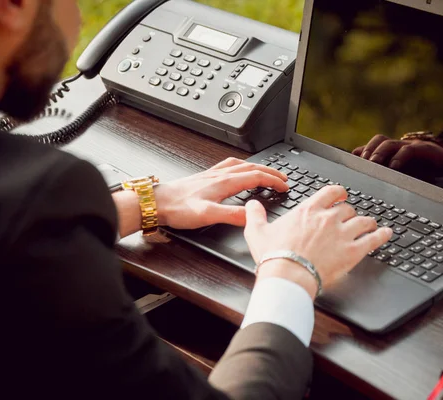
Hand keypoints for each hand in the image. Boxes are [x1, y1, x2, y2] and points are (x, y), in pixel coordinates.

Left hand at [154, 158, 288, 229]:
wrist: (157, 202)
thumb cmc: (178, 208)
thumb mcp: (207, 215)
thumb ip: (232, 215)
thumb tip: (252, 217)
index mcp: (224, 182)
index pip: (256, 177)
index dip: (273, 181)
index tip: (285, 186)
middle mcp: (220, 175)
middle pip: (252, 168)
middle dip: (271, 172)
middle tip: (283, 179)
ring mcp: (212, 174)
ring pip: (241, 165)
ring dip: (258, 167)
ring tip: (267, 172)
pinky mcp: (204, 176)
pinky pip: (228, 165)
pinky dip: (241, 165)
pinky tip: (238, 169)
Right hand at [244, 185, 392, 298]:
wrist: (288, 276)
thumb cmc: (274, 256)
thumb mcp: (257, 232)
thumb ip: (255, 215)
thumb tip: (252, 205)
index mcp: (308, 210)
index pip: (331, 192)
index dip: (338, 193)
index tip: (340, 195)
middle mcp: (328, 218)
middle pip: (348, 208)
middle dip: (349, 213)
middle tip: (349, 218)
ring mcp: (342, 234)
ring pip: (363, 221)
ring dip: (367, 222)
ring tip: (370, 224)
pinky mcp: (353, 252)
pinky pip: (373, 239)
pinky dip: (382, 235)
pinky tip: (386, 233)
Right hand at [352, 134, 442, 179]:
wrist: (435, 155)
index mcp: (420, 148)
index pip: (407, 149)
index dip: (399, 158)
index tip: (393, 169)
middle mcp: (404, 143)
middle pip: (388, 142)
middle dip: (379, 154)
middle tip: (371, 166)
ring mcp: (393, 146)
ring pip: (377, 140)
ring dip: (368, 150)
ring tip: (361, 163)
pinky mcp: (385, 150)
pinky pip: (370, 146)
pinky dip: (361, 150)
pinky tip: (353, 159)